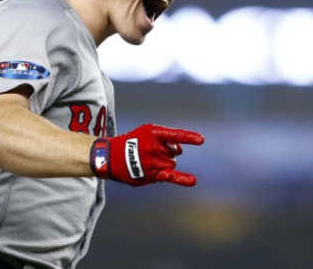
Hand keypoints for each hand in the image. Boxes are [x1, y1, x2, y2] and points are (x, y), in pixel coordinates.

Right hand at [89, 123, 203, 186]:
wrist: (111, 157)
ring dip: (165, 163)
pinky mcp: (153, 174)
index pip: (175, 135)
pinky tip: (193, 181)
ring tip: (148, 162)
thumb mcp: (145, 132)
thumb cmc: (130, 143)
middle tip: (151, 152)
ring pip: (172, 163)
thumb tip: (179, 149)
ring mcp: (154, 161)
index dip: (189, 137)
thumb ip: (164, 138)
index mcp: (153, 133)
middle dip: (168, 151)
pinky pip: (171, 176)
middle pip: (175, 151)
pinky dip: (183, 179)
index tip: (201, 140)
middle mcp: (155, 147)